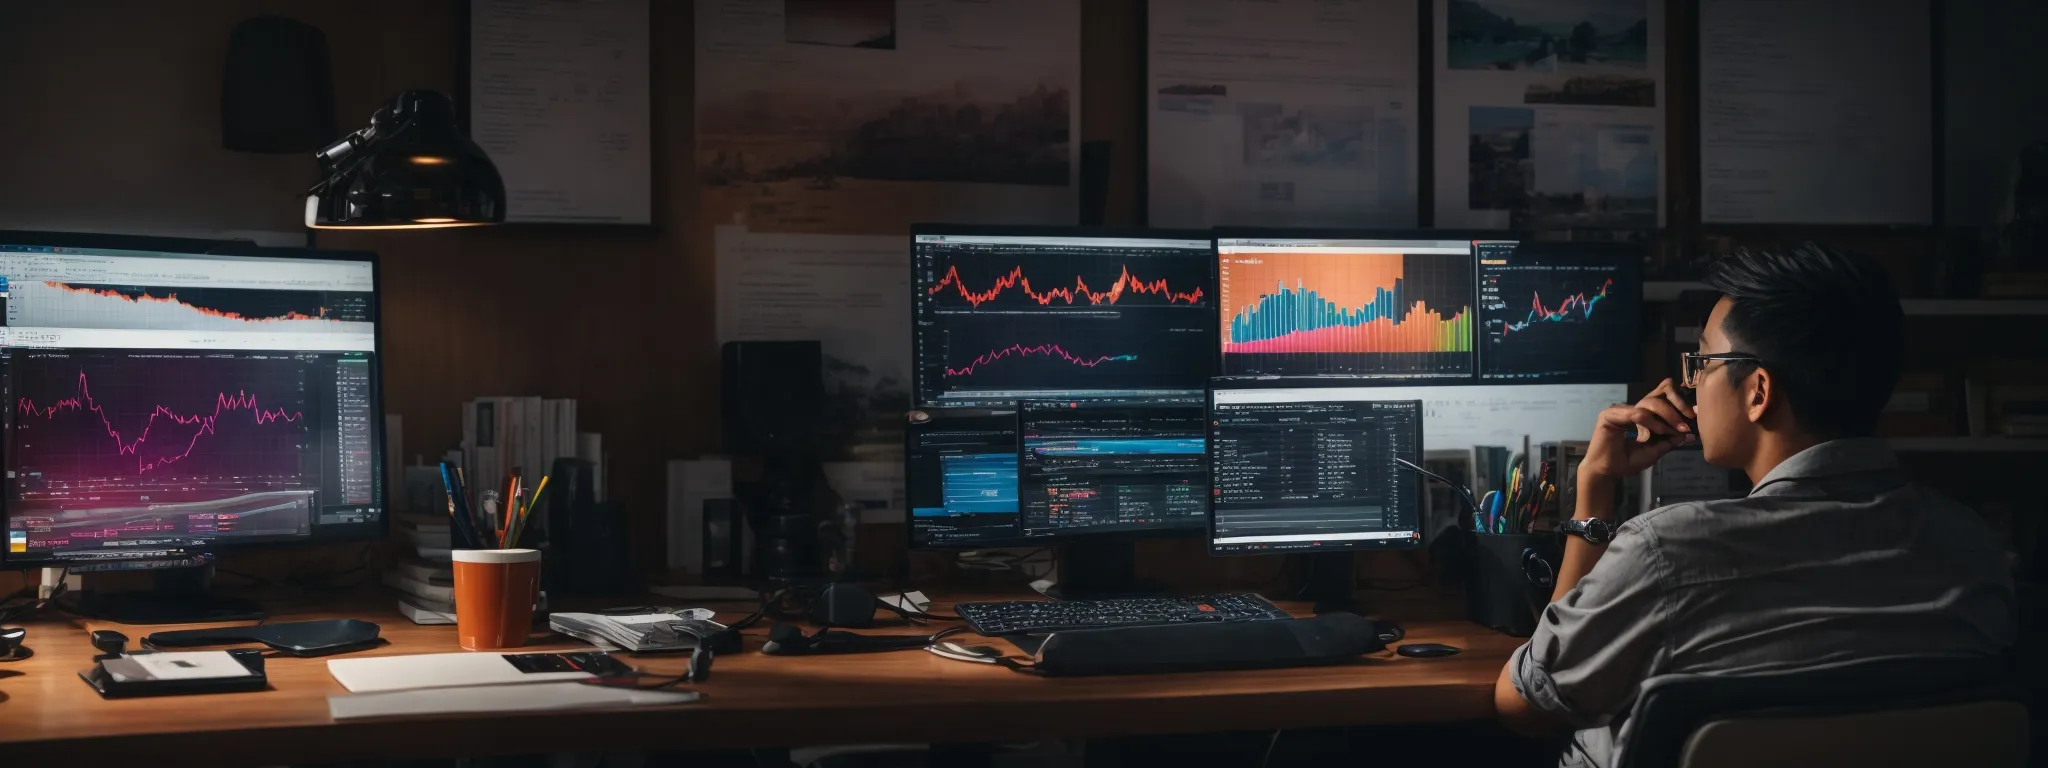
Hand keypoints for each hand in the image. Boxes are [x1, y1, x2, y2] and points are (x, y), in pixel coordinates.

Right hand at [1579, 378, 1697, 479]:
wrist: (1607, 472)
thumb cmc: (1627, 462)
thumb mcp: (1655, 450)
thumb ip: (1668, 440)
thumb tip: (1687, 433)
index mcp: (1639, 414)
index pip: (1658, 398)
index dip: (1675, 400)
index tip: (1691, 414)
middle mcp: (1629, 409)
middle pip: (1656, 398)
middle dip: (1675, 408)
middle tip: (1688, 422)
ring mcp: (1619, 410)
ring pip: (1648, 404)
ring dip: (1666, 417)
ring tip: (1676, 429)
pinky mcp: (1610, 414)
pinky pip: (1636, 414)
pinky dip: (1651, 422)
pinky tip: (1660, 431)